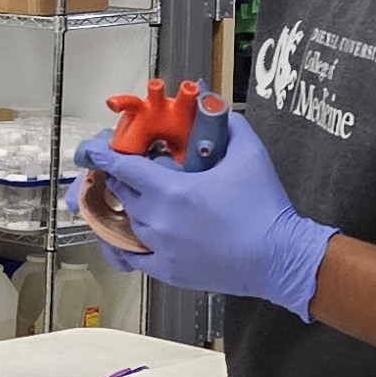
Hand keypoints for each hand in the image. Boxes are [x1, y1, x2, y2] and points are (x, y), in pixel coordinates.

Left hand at [69, 120, 335, 316]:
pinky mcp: (168, 271)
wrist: (280, 257)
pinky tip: (120, 235)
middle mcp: (158, 221)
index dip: (105, 154)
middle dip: (120, 177)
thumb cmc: (265, 205)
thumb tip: (213, 105)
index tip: (94, 148)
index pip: (123, 168)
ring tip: (134, 195)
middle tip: (126, 167)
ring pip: (127, 222)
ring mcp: (160, 249)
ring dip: (127, 207)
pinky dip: (122, 245)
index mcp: (171, 191)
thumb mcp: (250, 154)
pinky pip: (131, 258)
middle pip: (122, 193)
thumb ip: (228, 125)